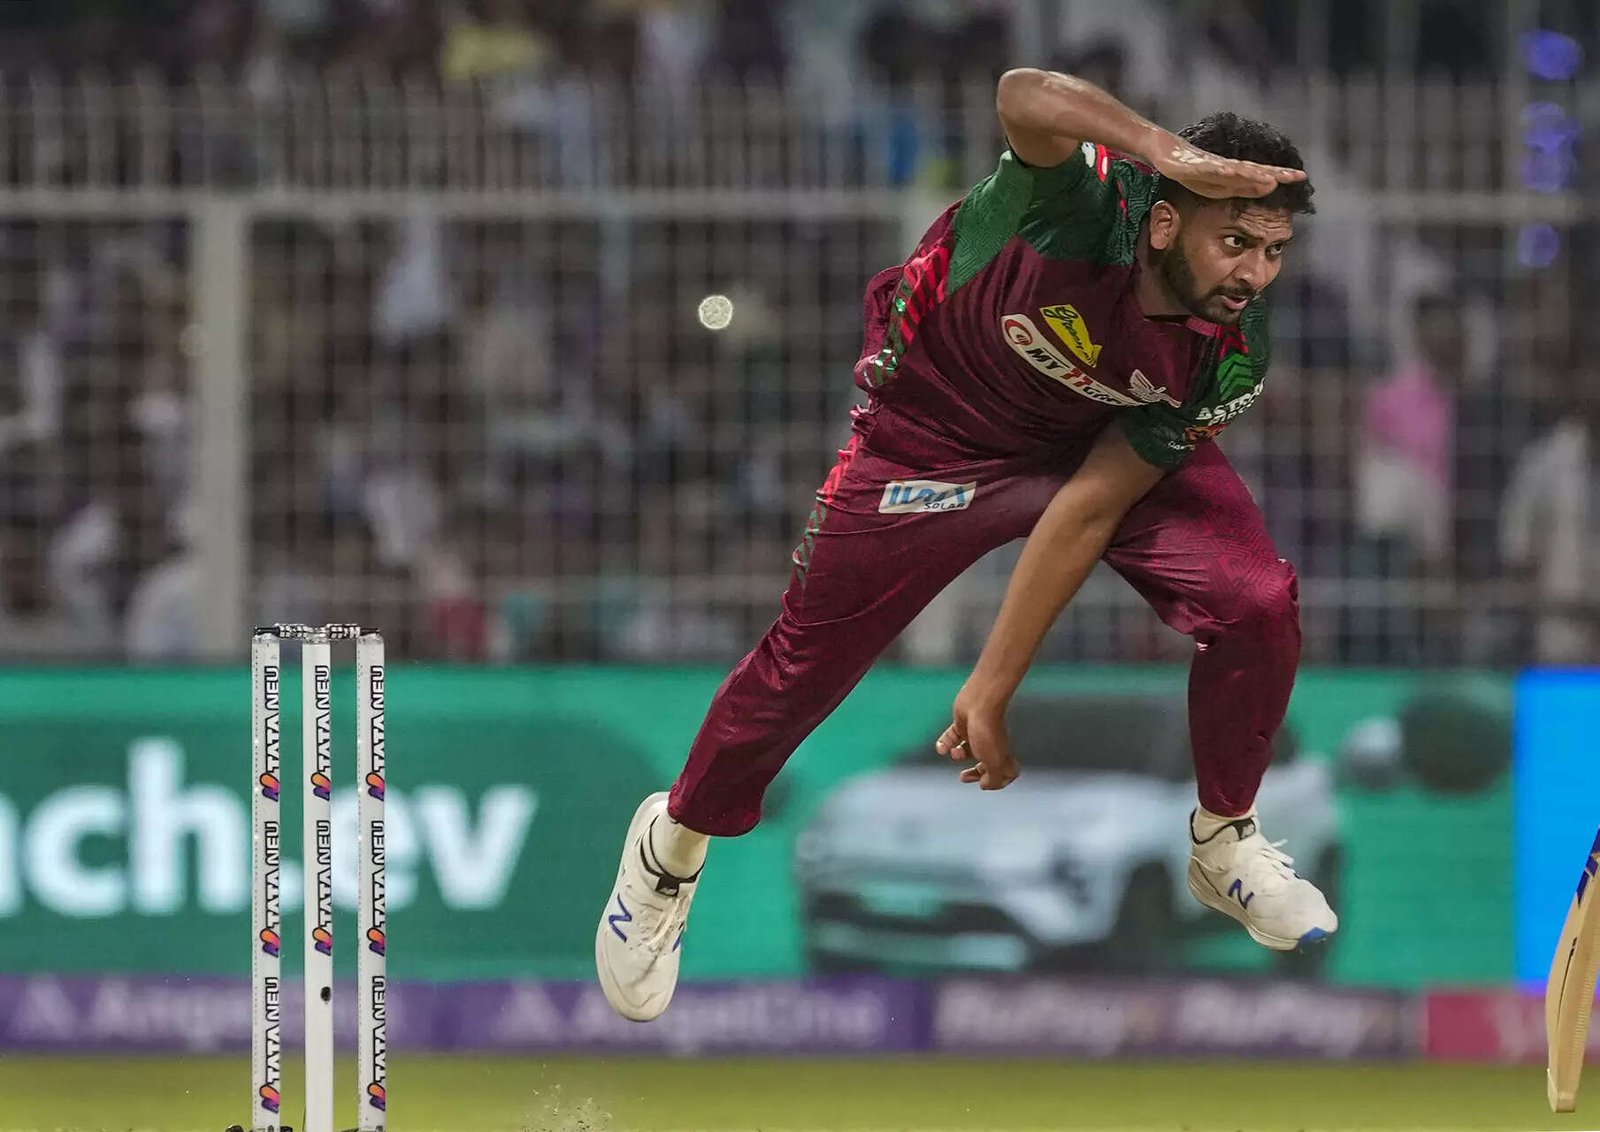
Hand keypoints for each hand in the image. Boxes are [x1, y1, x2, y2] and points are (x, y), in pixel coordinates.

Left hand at [934, 684, 1019, 789]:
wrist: (978, 703)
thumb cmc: (987, 732)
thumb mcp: (994, 763)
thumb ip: (994, 779)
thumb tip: (986, 785)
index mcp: (1002, 755)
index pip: (1006, 773)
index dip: (998, 781)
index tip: (985, 784)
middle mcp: (991, 745)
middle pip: (985, 764)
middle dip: (974, 773)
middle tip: (963, 777)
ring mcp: (977, 734)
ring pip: (967, 750)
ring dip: (958, 756)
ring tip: (955, 753)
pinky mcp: (963, 723)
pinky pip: (952, 737)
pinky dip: (945, 743)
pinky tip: (941, 747)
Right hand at [1153, 139, 1306, 199]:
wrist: (1167, 152)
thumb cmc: (1194, 170)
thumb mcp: (1219, 185)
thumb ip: (1241, 186)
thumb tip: (1267, 187)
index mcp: (1234, 172)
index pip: (1262, 173)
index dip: (1281, 174)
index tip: (1302, 177)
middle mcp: (1227, 165)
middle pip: (1255, 169)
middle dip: (1276, 173)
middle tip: (1297, 176)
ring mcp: (1212, 164)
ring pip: (1237, 169)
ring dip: (1254, 174)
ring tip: (1271, 180)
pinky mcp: (1195, 164)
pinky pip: (1211, 168)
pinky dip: (1222, 170)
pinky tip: (1232, 172)